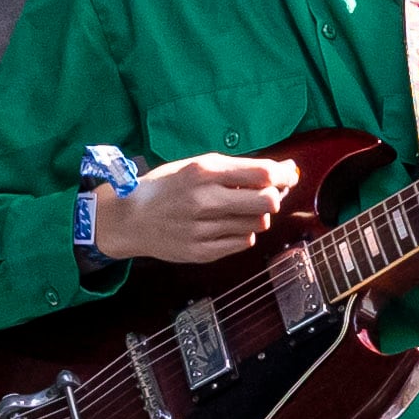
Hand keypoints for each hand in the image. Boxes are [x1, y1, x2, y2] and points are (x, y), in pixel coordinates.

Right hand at [90, 152, 296, 263]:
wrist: (129, 219)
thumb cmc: (166, 187)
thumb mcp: (196, 166)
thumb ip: (237, 168)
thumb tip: (284, 169)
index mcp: (202, 172)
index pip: (262, 173)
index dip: (284, 174)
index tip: (289, 174)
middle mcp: (204, 200)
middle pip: (267, 201)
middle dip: (274, 196)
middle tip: (267, 194)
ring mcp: (202, 229)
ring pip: (258, 223)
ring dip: (257, 215)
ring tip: (239, 209)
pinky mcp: (201, 252)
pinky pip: (243, 242)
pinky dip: (244, 232)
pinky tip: (228, 224)